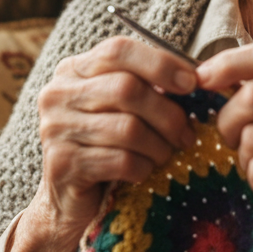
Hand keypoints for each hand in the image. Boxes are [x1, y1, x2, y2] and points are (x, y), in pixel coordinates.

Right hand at [3, 36, 196, 251]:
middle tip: (187, 134)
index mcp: (74, 70)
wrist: (70, 201)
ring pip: (128, 127)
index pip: (118, 50)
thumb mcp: (123, 108)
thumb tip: (197, 77)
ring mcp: (55, 129)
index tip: (191, 83)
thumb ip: (148, 87)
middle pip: (126, 89)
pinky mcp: (62, 164)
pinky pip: (121, 160)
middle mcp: (57, 94)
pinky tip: (144, 172)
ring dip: (158, 145)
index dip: (160, 63)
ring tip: (165, 155)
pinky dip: (143, 167)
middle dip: (167, 113)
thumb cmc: (108, 146)